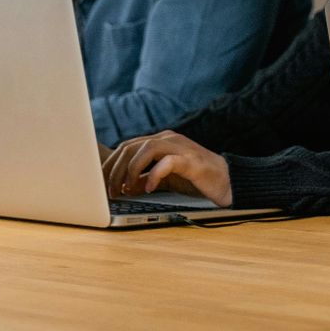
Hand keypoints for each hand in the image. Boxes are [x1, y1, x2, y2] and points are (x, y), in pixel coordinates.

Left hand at [101, 131, 232, 207]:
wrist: (228, 182)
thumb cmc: (196, 180)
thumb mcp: (165, 178)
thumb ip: (144, 177)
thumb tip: (122, 186)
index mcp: (160, 141)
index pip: (126, 147)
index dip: (110, 165)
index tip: (101, 184)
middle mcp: (168, 139)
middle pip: (130, 147)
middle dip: (115, 170)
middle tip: (111, 191)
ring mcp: (181, 148)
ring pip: (145, 149)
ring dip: (131, 171)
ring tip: (127, 189)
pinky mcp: (192, 161)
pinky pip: (167, 162)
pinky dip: (154, 175)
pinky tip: (149, 188)